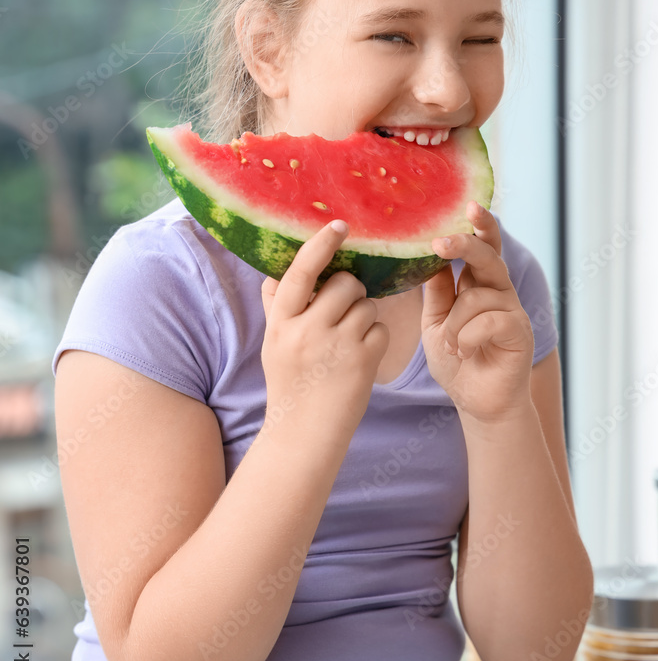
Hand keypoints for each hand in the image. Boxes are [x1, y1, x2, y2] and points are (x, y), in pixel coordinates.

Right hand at [260, 221, 389, 441]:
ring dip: (364, 317)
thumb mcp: (274, 345)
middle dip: (351, 291)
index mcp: (281, 324)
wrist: (304, 434)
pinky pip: (380, 329)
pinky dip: (375, 340)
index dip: (320, 245)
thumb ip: (277, 308)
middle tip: (344, 310)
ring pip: (366, 305)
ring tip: (348, 342)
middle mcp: (307, 331)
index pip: (300, 273)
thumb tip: (276, 274)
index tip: (339, 225)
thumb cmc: (290, 384)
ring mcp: (337, 346)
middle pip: (344, 284)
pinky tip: (360, 359)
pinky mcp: (363, 361)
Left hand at [421, 201, 534, 422]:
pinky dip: (466, 337)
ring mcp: (512, 311)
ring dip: (453, 323)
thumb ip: (437, 292)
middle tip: (441, 242)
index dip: (479, 227)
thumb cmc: (456, 361)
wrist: (477, 403)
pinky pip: (489, 320)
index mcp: (480, 286)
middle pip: (488, 257)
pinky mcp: (520, 332)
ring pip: (477, 296)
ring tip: (451, 346)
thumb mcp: (435, 323)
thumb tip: (430, 258)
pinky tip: (464, 352)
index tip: (467, 205)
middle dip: (466, 244)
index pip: (483, 248)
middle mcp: (500, 293)